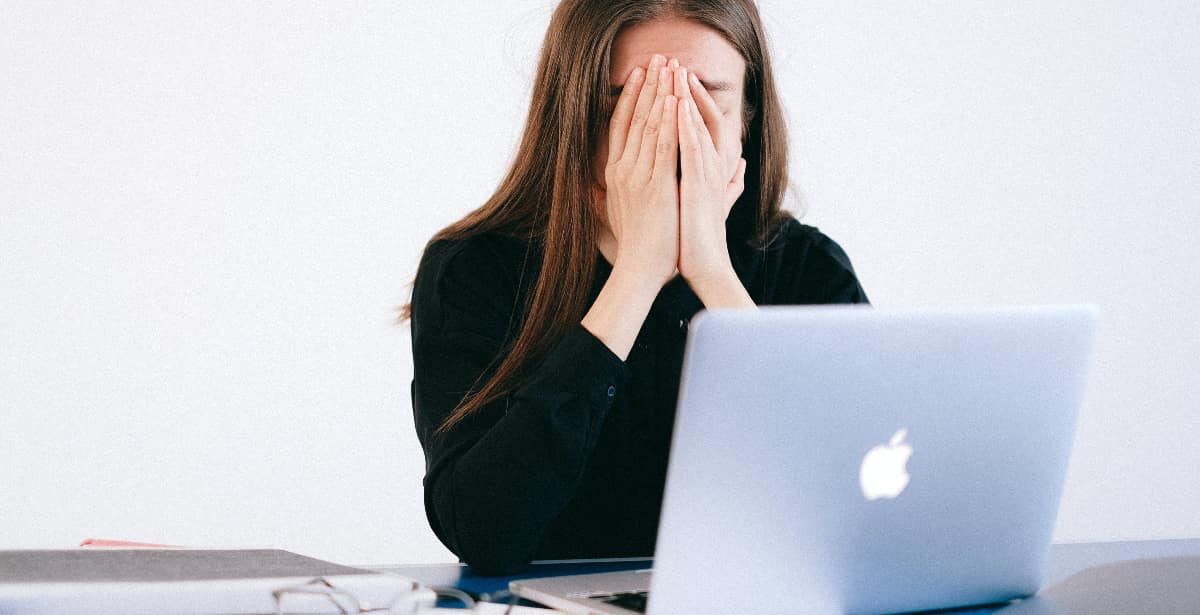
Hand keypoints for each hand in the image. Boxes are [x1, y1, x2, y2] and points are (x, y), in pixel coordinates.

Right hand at [602, 54, 680, 288]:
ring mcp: (638, 176)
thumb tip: (601, 186)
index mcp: (615, 173)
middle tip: (658, 58)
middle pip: (634, 117)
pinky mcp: (656, 185)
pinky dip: (668, 121)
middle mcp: (622, 169)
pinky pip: (663, 146)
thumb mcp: (619, 213)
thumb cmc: (636, 245)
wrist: (640, 268)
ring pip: (648, 125)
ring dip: (660, 93)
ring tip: (669, 67)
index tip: (640, 74)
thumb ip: (613, 194)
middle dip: (648, 85)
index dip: (631, 97)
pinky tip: (675, 100)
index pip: (621, 125)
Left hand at [675, 66, 746, 287]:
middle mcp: (714, 167)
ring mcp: (708, 175)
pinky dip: (684, 125)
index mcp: (713, 169)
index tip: (677, 79)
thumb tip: (742, 167)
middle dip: (687, 90)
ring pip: (697, 127)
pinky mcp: (699, 186)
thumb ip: (729, 183)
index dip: (692, 101)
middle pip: (702, 118)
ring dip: (686, 98)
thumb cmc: (702, 239)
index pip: (703, 125)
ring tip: (676, 72)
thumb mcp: (714, 203)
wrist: (705, 267)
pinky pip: (691, 149)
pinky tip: (675, 106)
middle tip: (674, 62)